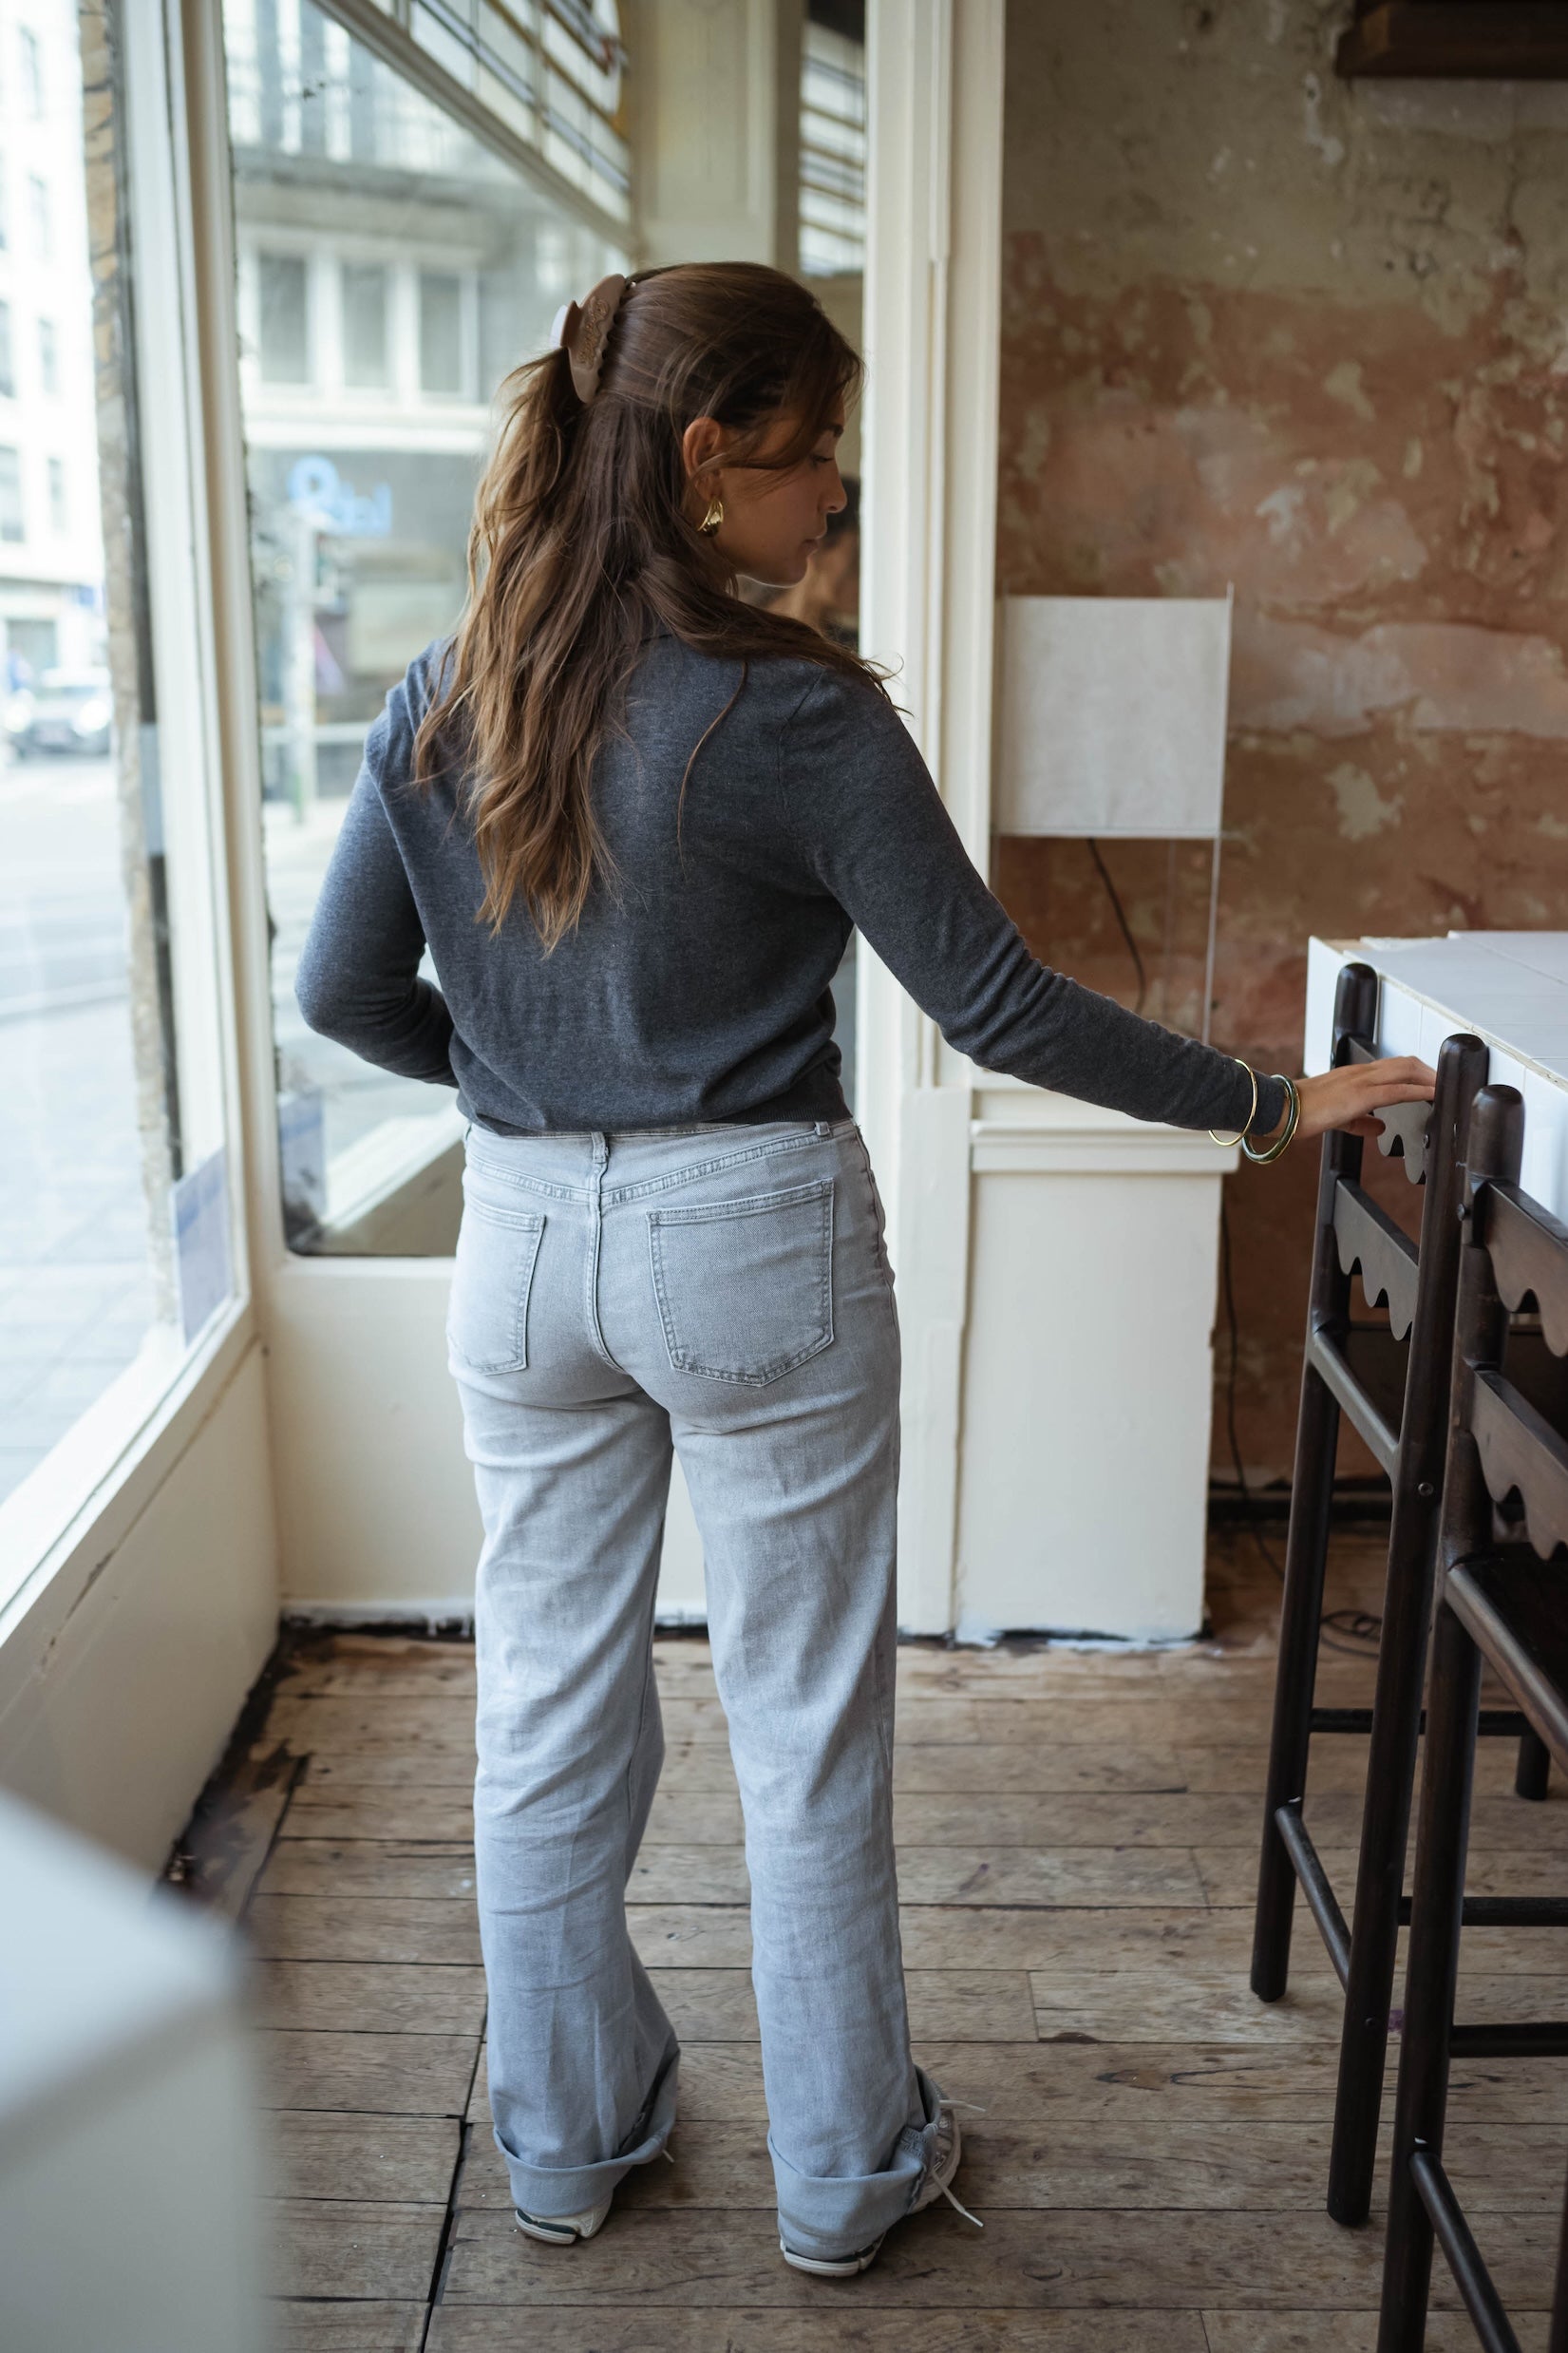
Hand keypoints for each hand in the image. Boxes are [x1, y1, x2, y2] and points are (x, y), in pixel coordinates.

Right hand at [1258, 1057, 1436, 1147]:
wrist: (1282, 1109)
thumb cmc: (1303, 1112)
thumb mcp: (1338, 1118)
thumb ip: (1361, 1122)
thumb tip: (1379, 1128)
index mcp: (1354, 1075)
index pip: (1392, 1066)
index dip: (1415, 1071)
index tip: (1430, 1081)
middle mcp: (1361, 1072)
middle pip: (1405, 1063)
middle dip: (1428, 1072)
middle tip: (1445, 1083)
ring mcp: (1361, 1081)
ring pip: (1406, 1070)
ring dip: (1429, 1078)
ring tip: (1445, 1087)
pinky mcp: (1361, 1095)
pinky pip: (1397, 1090)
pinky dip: (1419, 1090)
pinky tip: (1433, 1095)